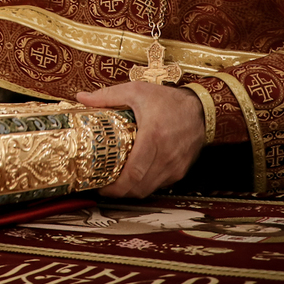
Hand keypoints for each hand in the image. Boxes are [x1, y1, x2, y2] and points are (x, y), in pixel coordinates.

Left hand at [76, 82, 204, 198]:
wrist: (201, 108)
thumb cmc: (168, 100)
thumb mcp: (136, 91)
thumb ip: (107, 96)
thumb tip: (82, 98)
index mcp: (153, 137)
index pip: (133, 172)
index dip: (115, 186)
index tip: (100, 185)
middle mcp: (166, 155)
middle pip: (139, 186)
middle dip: (118, 192)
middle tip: (103, 188)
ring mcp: (174, 166)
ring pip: (149, 189)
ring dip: (131, 191)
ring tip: (115, 185)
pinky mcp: (179, 170)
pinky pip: (159, 185)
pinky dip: (144, 186)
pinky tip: (134, 179)